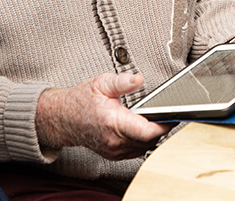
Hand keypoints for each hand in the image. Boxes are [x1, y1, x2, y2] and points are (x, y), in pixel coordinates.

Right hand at [35, 73, 171, 160]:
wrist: (62, 118)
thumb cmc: (80, 100)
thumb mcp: (101, 83)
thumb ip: (122, 82)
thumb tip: (139, 79)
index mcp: (113, 123)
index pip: (148, 132)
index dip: (164, 124)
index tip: (172, 115)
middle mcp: (114, 141)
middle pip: (150, 140)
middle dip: (160, 127)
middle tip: (166, 113)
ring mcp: (114, 151)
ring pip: (145, 147)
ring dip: (152, 135)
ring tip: (156, 119)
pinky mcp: (114, 155)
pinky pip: (136, 151)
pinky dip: (143, 141)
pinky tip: (143, 129)